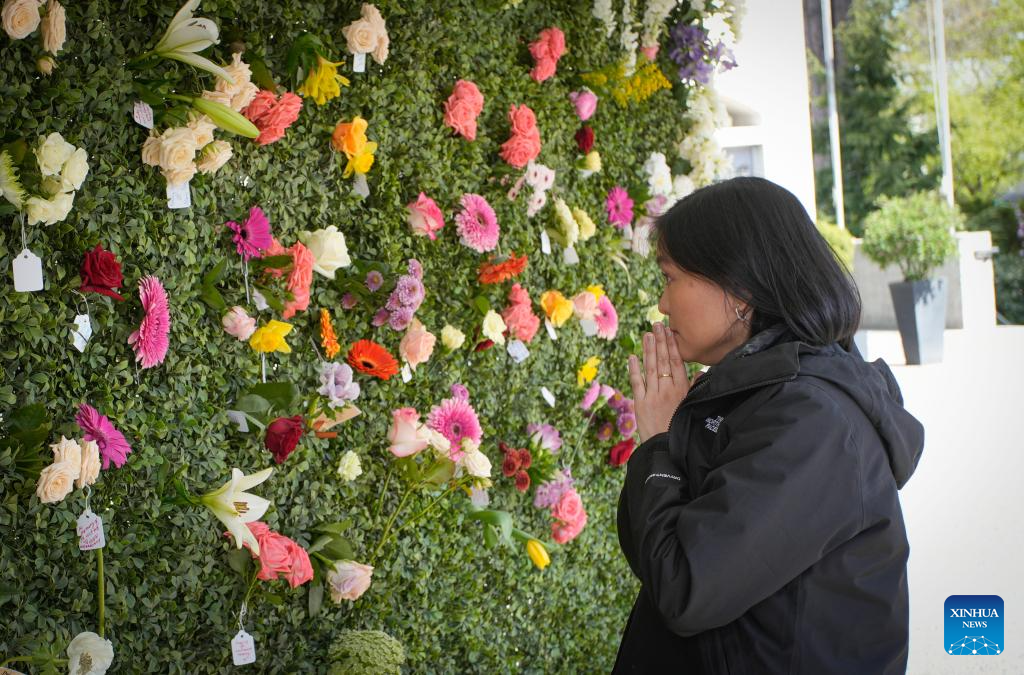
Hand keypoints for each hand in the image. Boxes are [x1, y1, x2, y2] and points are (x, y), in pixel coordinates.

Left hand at [628, 322, 691, 442]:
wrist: (667, 449)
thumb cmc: (681, 429)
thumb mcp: (692, 407)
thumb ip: (695, 388)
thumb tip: (700, 372)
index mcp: (682, 390)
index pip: (676, 362)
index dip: (672, 346)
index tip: (669, 332)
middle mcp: (668, 390)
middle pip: (663, 361)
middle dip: (660, 341)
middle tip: (656, 325)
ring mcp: (653, 396)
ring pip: (650, 368)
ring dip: (648, 350)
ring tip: (646, 334)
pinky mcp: (640, 404)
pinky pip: (637, 382)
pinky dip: (634, 369)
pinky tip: (632, 356)